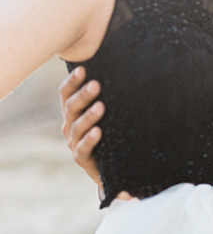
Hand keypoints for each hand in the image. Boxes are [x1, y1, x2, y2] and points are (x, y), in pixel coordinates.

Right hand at [59, 66, 102, 184]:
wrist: (111, 164)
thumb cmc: (110, 131)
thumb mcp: (108, 113)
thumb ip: (109, 95)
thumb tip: (125, 69)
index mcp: (72, 111)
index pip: (67, 93)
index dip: (72, 81)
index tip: (83, 69)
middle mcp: (70, 124)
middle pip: (71, 107)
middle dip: (83, 95)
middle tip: (96, 85)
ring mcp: (74, 141)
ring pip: (77, 127)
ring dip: (88, 116)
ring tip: (100, 107)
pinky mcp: (81, 158)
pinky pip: (83, 148)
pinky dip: (89, 140)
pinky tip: (98, 132)